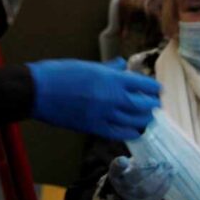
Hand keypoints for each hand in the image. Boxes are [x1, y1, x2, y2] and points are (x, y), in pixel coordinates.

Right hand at [26, 59, 160, 140]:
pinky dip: (130, 133)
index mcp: (111, 78)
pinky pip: (119, 133)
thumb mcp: (87, 66)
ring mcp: (104, 115)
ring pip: (133, 121)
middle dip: (152, 105)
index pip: (142, 84)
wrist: (40, 91)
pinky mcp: (94, 128)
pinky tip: (134, 131)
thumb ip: (109, 68)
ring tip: (148, 118)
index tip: (159, 89)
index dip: (153, 88)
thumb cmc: (61, 73)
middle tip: (156, 104)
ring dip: (144, 119)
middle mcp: (112, 98)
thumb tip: (122, 65)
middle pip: (142, 105)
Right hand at [108, 155, 173, 199]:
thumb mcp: (130, 164)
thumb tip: (154, 160)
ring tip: (170, 168)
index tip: (124, 159)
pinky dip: (165, 185)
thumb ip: (139, 159)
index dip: (119, 165)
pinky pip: (156, 196)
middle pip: (133, 181)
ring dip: (160, 178)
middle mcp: (121, 188)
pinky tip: (170, 176)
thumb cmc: (131, 173)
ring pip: (146, 190)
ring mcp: (133, 199)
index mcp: (116, 174)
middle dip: (149, 170)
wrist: (131, 194)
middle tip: (161, 162)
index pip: (115, 169)